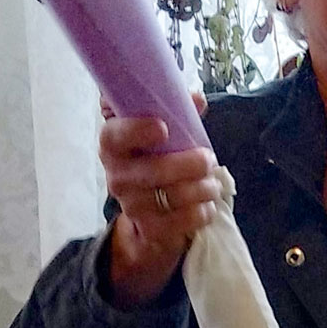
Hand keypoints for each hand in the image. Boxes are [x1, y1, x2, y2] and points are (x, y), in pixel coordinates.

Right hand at [100, 91, 218, 308]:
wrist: (151, 212)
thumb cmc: (157, 159)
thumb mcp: (163, 132)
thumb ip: (177, 111)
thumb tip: (196, 99)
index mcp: (114, 144)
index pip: (116, 135)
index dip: (137, 130)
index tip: (164, 127)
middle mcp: (117, 175)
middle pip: (153, 171)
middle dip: (189, 164)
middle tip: (208, 159)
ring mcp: (131, 205)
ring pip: (172, 196)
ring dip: (202, 188)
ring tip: (212, 183)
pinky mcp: (149, 229)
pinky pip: (181, 222)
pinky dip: (202, 212)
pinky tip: (208, 204)